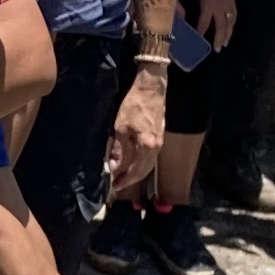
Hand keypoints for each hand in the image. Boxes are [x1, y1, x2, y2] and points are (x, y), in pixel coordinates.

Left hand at [105, 70, 166, 200]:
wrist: (151, 89)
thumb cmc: (134, 105)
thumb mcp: (121, 128)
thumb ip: (119, 150)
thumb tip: (115, 166)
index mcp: (147, 147)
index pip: (135, 171)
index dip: (124, 180)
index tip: (114, 186)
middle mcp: (156, 148)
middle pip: (144, 171)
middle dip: (130, 179)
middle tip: (118, 184)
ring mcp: (160, 143)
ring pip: (148, 165)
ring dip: (136, 173)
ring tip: (124, 176)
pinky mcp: (159, 137)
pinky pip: (151, 157)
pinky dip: (142, 163)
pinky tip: (134, 163)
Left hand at [178, 0, 234, 44]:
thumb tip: (172, 10)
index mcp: (209, 3)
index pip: (205, 22)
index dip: (200, 32)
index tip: (197, 40)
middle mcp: (221, 5)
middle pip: (222, 26)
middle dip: (219, 38)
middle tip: (217, 49)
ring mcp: (228, 1)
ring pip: (231, 21)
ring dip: (228, 32)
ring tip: (225, 42)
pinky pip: (234, 13)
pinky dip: (233, 22)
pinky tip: (231, 26)